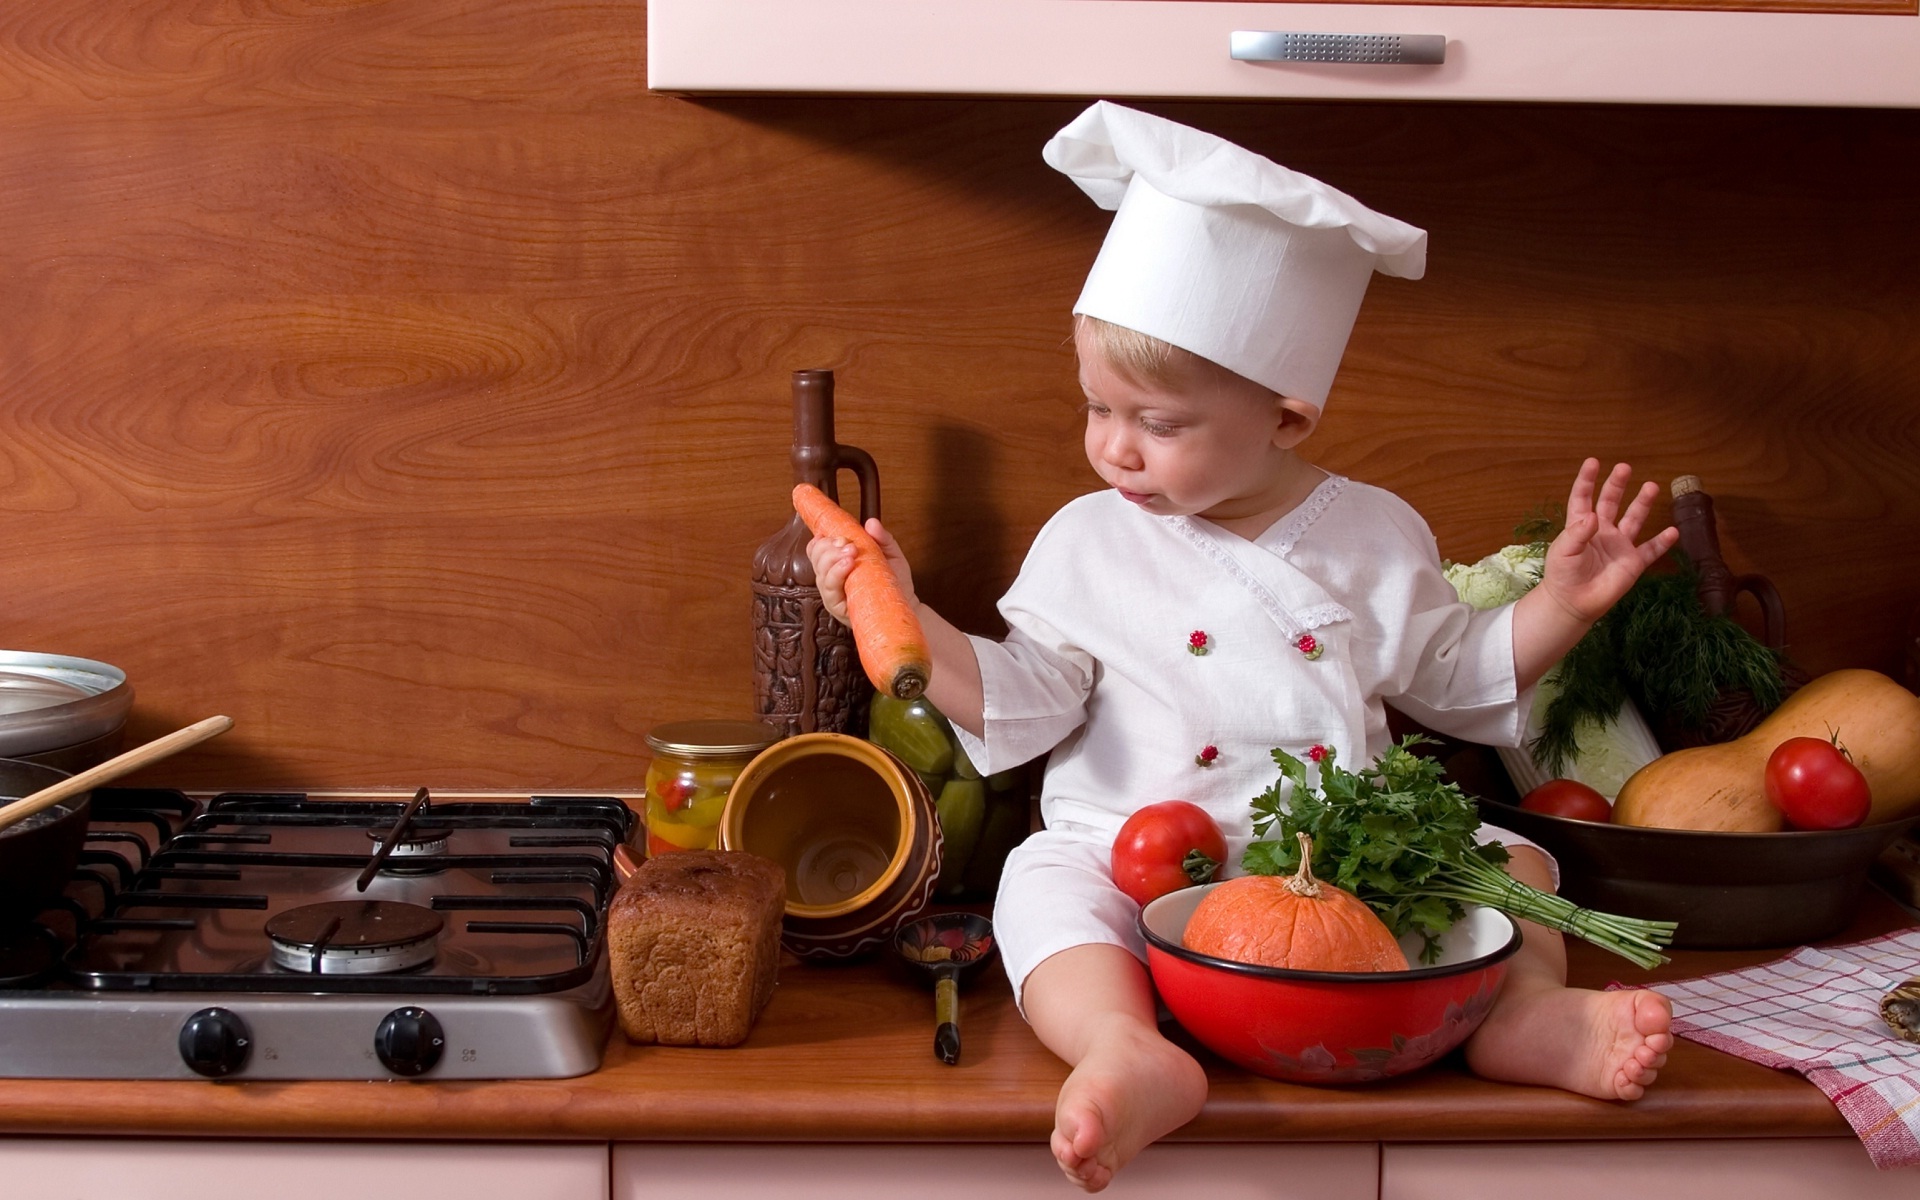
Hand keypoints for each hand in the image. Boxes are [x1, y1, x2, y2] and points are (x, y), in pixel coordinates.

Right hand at [803, 518, 918, 625]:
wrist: (906, 603)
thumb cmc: (893, 580)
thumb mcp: (890, 553)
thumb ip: (882, 537)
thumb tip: (871, 523)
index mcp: (837, 564)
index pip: (817, 550)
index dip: (822, 540)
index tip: (837, 535)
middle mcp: (831, 579)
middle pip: (817, 558)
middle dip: (829, 547)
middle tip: (848, 543)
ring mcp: (833, 594)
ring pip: (821, 573)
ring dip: (833, 558)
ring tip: (850, 551)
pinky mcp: (839, 608)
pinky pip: (830, 590)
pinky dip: (836, 574)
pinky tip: (847, 565)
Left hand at [1538, 459, 1679, 624]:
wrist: (1574, 603)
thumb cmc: (1563, 575)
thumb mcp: (1564, 551)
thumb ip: (1577, 533)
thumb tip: (1594, 516)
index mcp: (1581, 525)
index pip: (1583, 498)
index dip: (1587, 480)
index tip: (1593, 462)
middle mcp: (1602, 531)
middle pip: (1610, 502)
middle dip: (1617, 484)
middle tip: (1625, 467)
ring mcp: (1619, 546)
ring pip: (1634, 519)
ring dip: (1643, 503)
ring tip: (1651, 486)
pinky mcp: (1633, 563)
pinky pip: (1651, 550)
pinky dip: (1662, 542)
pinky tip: (1673, 531)